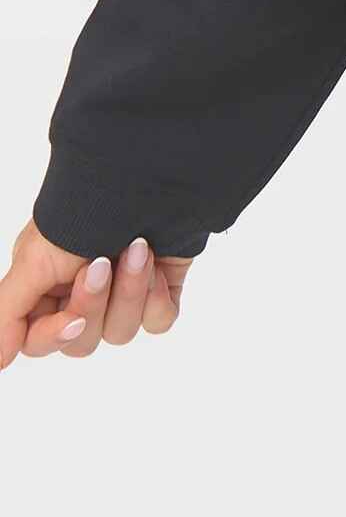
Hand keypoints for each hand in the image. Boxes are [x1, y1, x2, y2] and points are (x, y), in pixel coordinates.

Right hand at [0, 221, 192, 368]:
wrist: (147, 175)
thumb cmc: (85, 208)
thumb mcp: (33, 258)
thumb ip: (8, 311)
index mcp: (46, 287)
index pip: (40, 341)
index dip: (54, 335)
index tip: (69, 318)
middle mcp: (83, 293)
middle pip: (81, 341)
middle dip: (94, 303)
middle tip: (102, 262)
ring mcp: (123, 292)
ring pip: (120, 332)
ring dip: (128, 291)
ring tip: (137, 249)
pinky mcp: (160, 287)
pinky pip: (158, 321)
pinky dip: (156, 298)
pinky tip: (157, 266)